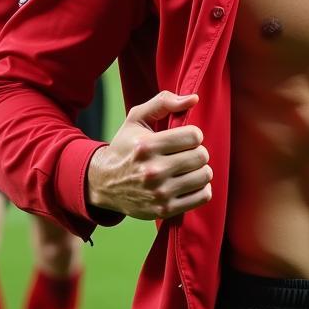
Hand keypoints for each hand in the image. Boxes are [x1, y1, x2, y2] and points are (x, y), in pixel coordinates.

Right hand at [87, 92, 212, 219]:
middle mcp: (153, 171)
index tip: (184, 138)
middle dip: (197, 151)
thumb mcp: (136, 118)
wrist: (103, 183)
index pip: (194, 136)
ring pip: (204, 175)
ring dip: (200, 169)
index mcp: (146, 146)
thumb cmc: (125, 147)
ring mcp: (159, 193)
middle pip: (201, 156)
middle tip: (186, 153)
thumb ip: (164, 102)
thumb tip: (194, 99)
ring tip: (188, 168)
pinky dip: (201, 188)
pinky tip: (189, 182)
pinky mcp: (164, 210)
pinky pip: (202, 196)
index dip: (193, 134)